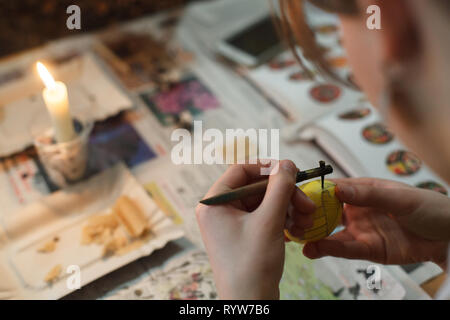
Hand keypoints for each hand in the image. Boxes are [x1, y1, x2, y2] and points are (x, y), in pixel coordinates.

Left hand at [196, 160, 315, 298]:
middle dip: (285, 194)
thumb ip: (279, 188)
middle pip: (256, 188)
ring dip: (288, 208)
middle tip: (307, 203)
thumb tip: (286, 163)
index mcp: (214, 203)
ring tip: (307, 220)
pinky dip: (282, 220)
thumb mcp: (268, 221)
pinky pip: (265, 218)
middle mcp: (220, 211)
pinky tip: (298, 229)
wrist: (251, 304)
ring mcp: (232, 224)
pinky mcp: (244, 236)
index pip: (240, 170)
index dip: (266, 168)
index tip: (289, 172)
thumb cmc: (251, 266)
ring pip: (264, 203)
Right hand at [303, 178, 449, 268]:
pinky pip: (344, 249)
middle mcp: (358, 209)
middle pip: (327, 210)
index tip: (296, 195)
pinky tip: (312, 249)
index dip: (314, 191)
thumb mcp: (401, 198)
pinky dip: (327, 249)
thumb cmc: (431, 209)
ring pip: (331, 231)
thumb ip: (369, 195)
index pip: (334, 188)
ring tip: (295, 236)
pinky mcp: (367, 249)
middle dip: (308, 214)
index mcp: (364, 190)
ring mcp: (361, 229)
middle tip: (290, 218)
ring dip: (313, 234)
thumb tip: (339, 189)